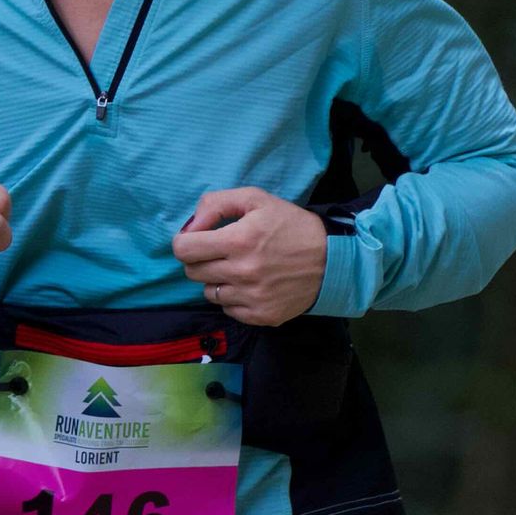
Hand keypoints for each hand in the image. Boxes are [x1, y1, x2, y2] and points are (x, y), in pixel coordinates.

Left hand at [172, 186, 330, 328]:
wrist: (331, 260)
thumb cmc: (290, 225)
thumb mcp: (256, 199)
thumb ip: (216, 204)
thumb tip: (190, 226)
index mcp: (238, 240)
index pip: (184, 249)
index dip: (184, 242)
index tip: (196, 239)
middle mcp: (242, 272)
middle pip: (192, 272)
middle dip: (200, 259)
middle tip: (219, 252)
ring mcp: (251, 298)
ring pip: (209, 292)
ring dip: (216, 279)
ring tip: (237, 268)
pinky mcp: (261, 315)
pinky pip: (228, 309)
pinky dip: (233, 298)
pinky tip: (250, 285)